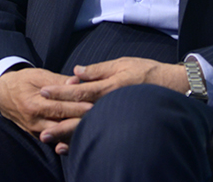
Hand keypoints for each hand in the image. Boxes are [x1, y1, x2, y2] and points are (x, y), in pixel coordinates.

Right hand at [0, 67, 91, 151]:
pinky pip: (55, 139)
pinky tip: (81, 133)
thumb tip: (75, 81)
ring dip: (75, 131)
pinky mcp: (37, 135)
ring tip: (93, 126)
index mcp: (34, 104)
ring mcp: (35, 131)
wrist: (2, 94)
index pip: (59, 109)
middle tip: (99, 117)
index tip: (93, 106)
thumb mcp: (38, 75)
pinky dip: (67, 137)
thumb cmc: (23, 81)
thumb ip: (57, 80)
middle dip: (80, 122)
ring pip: (59, 135)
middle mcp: (34, 121)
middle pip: (61, 125)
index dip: (77, 108)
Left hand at [38, 57, 186, 149]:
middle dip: (59, 122)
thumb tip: (77, 71)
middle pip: (80, 114)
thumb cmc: (147, 72)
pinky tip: (68, 148)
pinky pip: (99, 135)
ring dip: (67, 136)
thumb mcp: (123, 64)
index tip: (44, 92)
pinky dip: (83, 142)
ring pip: (88, 128)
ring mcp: (116, 117)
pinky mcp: (120, 125)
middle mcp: (111, 105)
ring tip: (50, 142)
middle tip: (40, 131)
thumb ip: (98, 70)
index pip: (80, 90)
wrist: (173, 88)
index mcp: (110, 87)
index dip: (61, 92)